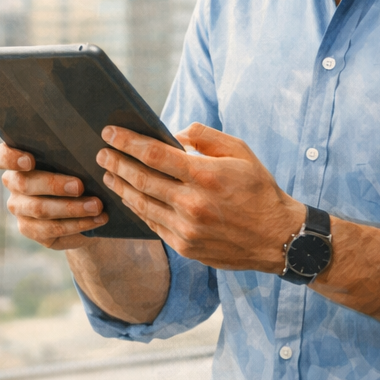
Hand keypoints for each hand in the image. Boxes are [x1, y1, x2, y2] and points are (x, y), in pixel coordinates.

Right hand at [0, 143, 107, 250]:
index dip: (11, 158)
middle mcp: (14, 183)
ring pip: (39, 209)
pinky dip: (77, 224)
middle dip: (54, 185)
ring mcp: (20, 208)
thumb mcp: (74, 159)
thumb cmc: (79, 171)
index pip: (1, 157)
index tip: (30, 161)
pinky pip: (51, 229)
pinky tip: (95, 220)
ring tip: (96, 207)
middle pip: (24, 184)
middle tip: (80, 186)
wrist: (87, 204)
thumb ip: (71, 153)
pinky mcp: (30, 230)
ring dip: (71, 208)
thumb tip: (87, 150)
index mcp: (18, 160)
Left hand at [95, 122, 303, 272]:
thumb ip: (205, 137)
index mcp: (206, 176)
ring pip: (141, 204)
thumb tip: (173, 134)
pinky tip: (129, 197)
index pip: (154, 154)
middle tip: (101, 153)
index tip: (110, 132)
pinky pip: (152, 224)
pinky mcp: (185, 247)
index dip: (127, 141)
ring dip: (120, 187)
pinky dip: (137, 208)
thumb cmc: (259, 189)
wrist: (278, 238)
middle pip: (141, 179)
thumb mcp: (241, 152)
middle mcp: (193, 203)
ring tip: (108, 173)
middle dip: (116, 163)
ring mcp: (187, 229)